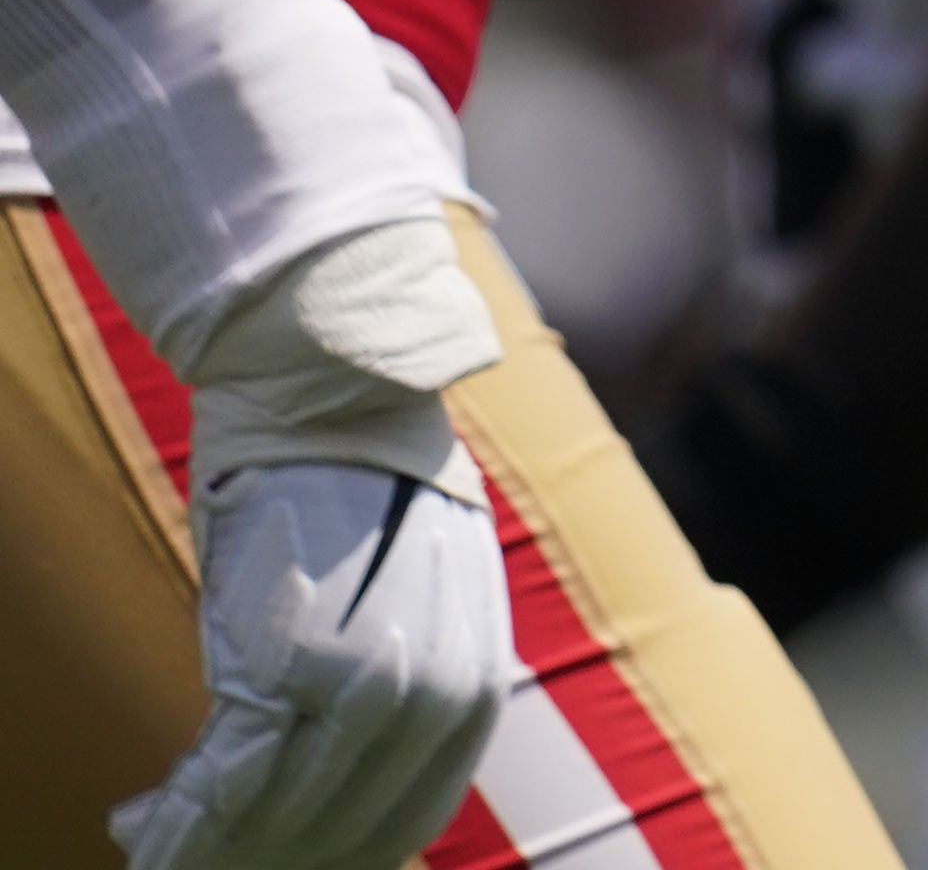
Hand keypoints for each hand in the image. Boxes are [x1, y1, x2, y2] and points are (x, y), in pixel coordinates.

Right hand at [116, 213, 518, 869]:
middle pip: (337, 825)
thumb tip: (336, 780)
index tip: (278, 867)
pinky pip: (229, 773)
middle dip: (262, 859)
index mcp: (478, 685)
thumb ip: (396, 693)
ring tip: (156, 851)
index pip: (407, 816)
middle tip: (198, 865)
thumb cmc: (361, 505)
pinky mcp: (296, 664)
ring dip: (212, 845)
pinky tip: (143, 831)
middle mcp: (439, 695)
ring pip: (278, 810)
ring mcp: (371, 684)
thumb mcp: (406, 607)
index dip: (334, 854)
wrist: (338, 409)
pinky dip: (183, 815)